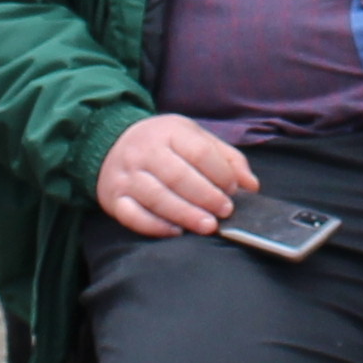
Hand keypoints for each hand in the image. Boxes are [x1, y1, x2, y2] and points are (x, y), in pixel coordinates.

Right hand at [96, 112, 256, 236]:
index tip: (233, 189)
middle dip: (206, 196)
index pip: (199, 152)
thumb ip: (226, 159)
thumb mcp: (194, 138)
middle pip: (178, 176)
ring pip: (157, 197)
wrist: (112, 143)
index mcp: (168, 131)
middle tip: (225, 211)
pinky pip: (133, 216)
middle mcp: (143, 151)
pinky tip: (176, 231)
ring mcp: (126, 176)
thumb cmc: (163, 144)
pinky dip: (155, 226)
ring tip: (208, 226)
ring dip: (186, 214)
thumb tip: (251, 185)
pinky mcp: (114, 198)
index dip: (220, 173)